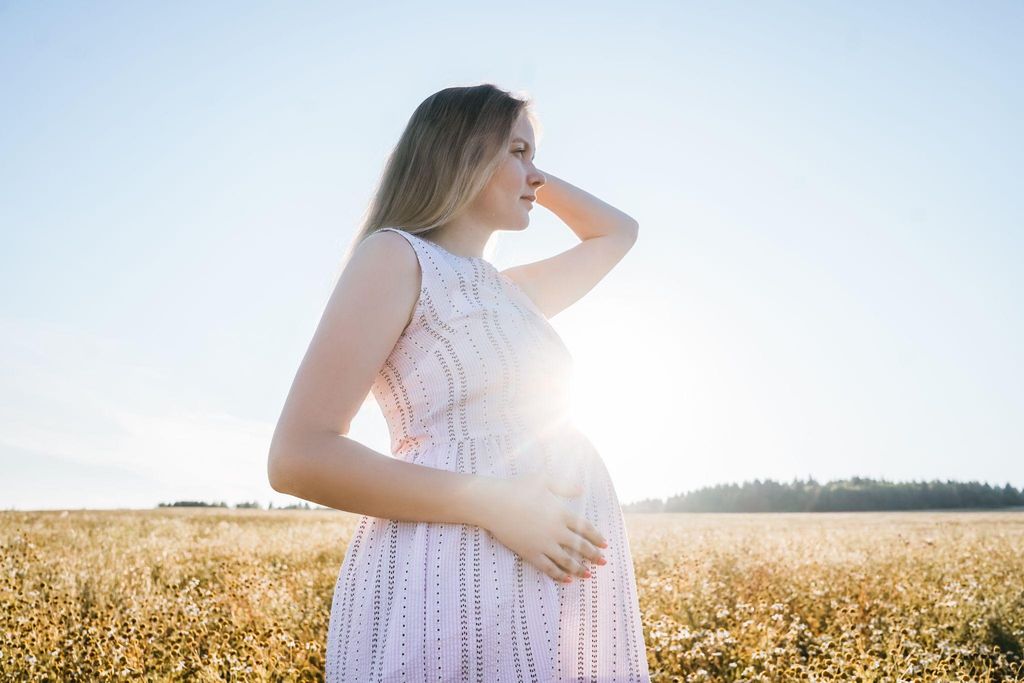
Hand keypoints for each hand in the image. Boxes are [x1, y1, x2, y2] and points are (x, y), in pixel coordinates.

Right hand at [474, 471, 607, 583]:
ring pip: (567, 560)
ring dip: (580, 569)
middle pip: (580, 546)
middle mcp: (555, 530)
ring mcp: (543, 543)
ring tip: (588, 575)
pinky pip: (548, 567)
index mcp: (561, 512)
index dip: (597, 537)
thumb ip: (564, 486)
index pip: (585, 528)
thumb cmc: (517, 488)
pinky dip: (559, 575)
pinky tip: (567, 580)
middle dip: (594, 555)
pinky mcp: (530, 553)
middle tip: (604, 562)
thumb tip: (582, 489)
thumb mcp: (543, 480)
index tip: (605, 544)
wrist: (493, 502)